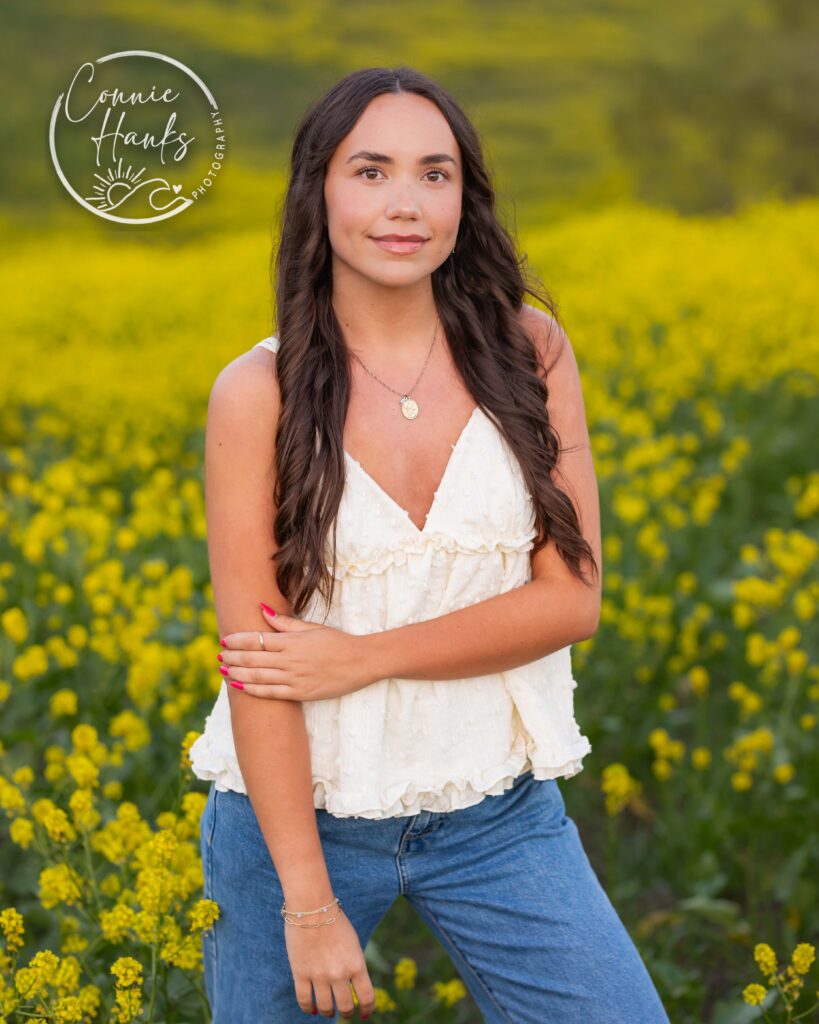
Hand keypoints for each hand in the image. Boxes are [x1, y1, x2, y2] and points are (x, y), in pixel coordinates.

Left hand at [218, 604, 369, 700]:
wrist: (361, 662)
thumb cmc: (337, 642)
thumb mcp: (312, 628)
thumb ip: (285, 622)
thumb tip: (262, 609)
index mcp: (292, 641)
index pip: (257, 640)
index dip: (238, 640)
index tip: (224, 640)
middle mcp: (290, 660)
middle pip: (253, 659)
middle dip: (232, 657)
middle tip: (218, 656)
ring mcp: (295, 678)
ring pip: (258, 677)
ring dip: (237, 674)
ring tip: (223, 671)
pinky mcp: (301, 693)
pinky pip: (271, 693)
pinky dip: (253, 690)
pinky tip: (241, 687)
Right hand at [285, 907, 374, 1018]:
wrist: (312, 907)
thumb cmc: (334, 922)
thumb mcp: (353, 944)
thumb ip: (354, 966)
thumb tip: (352, 988)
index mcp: (357, 964)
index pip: (366, 997)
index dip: (368, 1009)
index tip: (365, 1015)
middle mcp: (339, 973)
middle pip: (346, 1006)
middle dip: (347, 1013)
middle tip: (345, 1012)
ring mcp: (319, 975)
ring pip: (326, 1007)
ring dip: (328, 1012)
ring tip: (328, 1011)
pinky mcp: (301, 973)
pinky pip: (305, 1001)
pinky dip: (309, 1008)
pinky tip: (312, 1008)